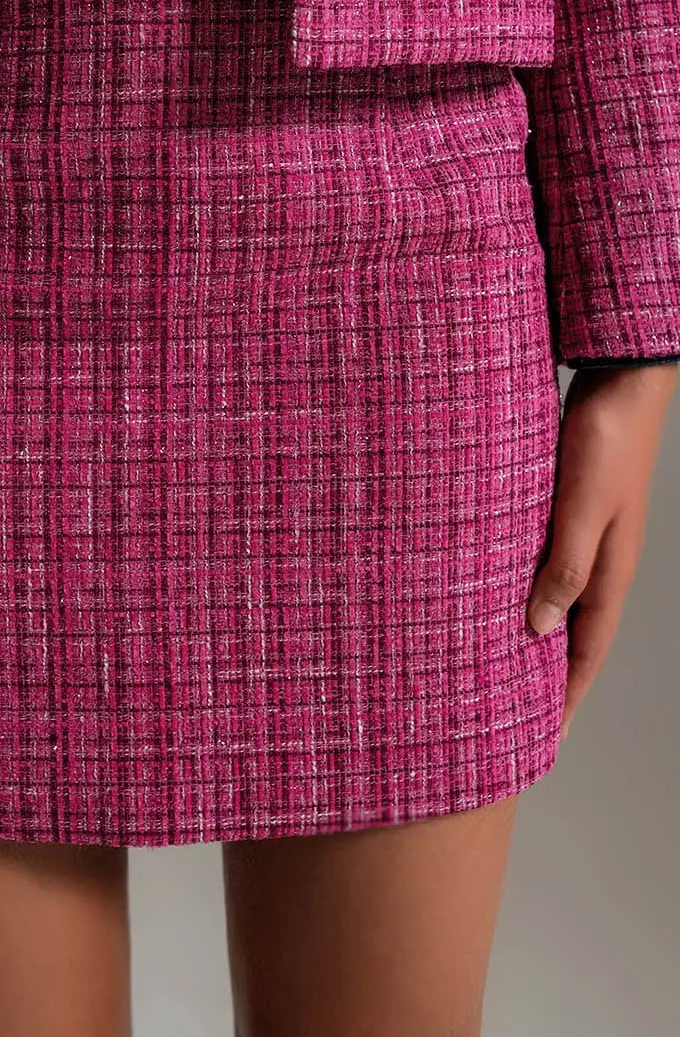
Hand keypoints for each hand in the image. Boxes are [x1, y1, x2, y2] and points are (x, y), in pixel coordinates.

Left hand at [527, 361, 677, 737]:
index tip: (542, 739)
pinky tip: (500, 589)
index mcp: (610, 571)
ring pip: (558, 598)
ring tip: (499, 663)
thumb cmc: (604, 441)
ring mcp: (587, 535)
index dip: (565, 697)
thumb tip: (538, 628)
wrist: (619, 380)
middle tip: (513, 714)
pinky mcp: (569, 508)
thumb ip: (565, 566)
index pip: (586, 652)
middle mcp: (602, 560)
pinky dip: (528, 587)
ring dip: (535, 633)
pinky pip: (548, 563)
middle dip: (549, 677)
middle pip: (573, 634)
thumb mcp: (582, 509)